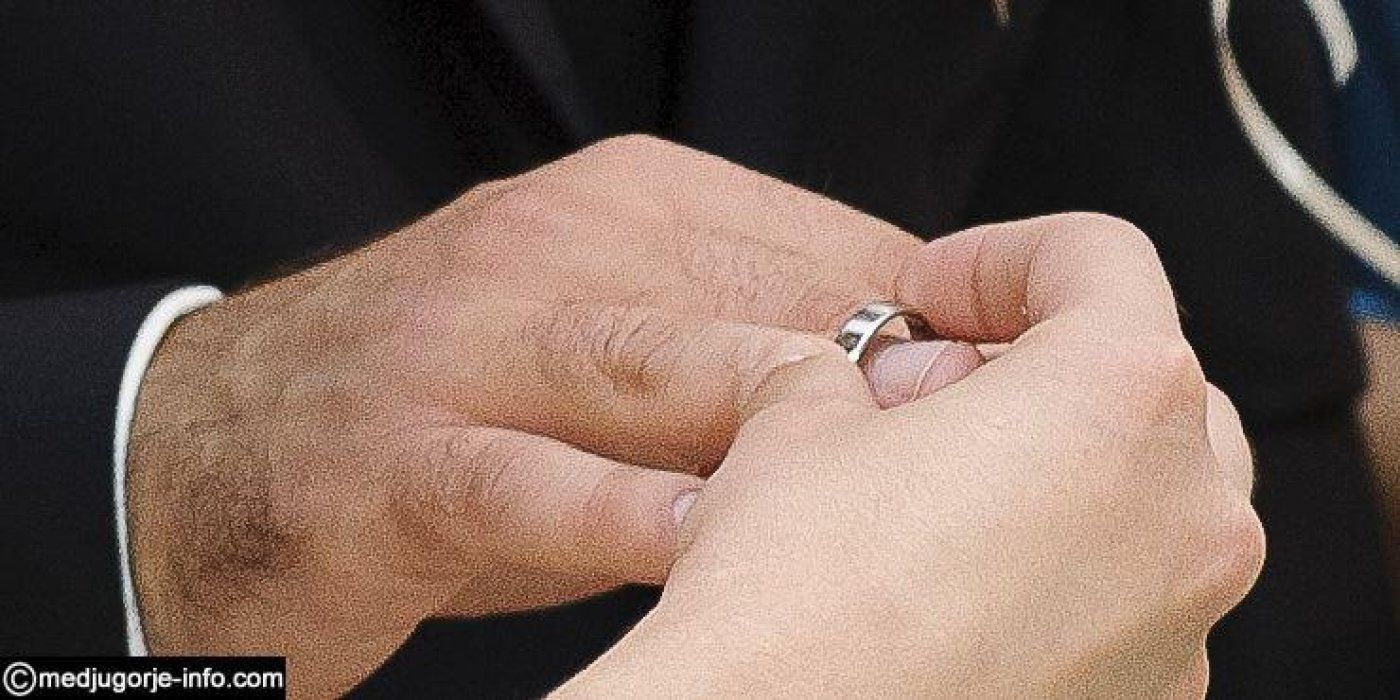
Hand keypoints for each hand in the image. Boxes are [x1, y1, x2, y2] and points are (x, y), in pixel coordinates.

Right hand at [126, 135, 979, 695]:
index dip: (927, 334)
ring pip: (655, 370)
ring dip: (771, 438)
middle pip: (762, 303)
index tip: (1001, 412)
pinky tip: (694, 543)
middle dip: (878, 393)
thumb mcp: (601, 342)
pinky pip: (527, 482)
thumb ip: (737, 350)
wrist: (220, 448)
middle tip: (976, 477)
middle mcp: (548, 246)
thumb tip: (906, 395)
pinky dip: (617, 515)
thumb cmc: (454, 404)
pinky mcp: (392, 457)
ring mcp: (465, 345)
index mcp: (621, 201)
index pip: (825, 246)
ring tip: (868, 511)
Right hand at [560, 214, 1263, 696]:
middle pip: (1143, 379)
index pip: (1099, 258)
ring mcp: (1178, 627)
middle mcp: (1185, 515)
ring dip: (1050, 468)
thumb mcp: (795, 423)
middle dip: (1031, 366)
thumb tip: (845, 379)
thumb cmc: (796, 603)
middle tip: (923, 392)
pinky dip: (1056, 569)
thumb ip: (843, 369)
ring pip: (1144, 498)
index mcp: (1120, 400)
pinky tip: (947, 586)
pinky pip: (1123, 602)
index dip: (996, 255)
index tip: (927, 294)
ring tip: (930, 492)